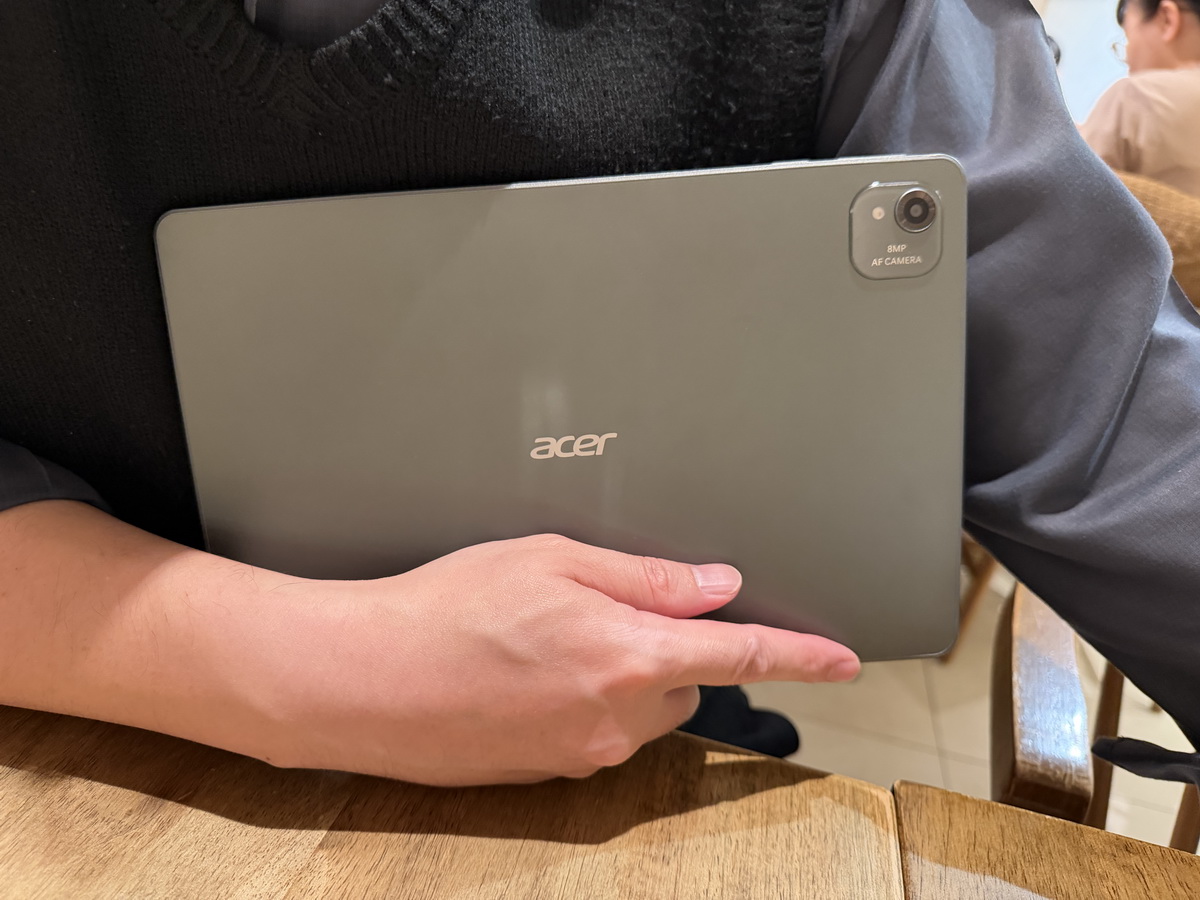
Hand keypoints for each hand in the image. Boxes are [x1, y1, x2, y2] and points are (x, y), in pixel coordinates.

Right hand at [246, 534, 859, 784]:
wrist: (365, 680)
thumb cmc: (447, 608)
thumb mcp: (551, 560)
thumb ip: (647, 577)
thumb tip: (715, 585)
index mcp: (627, 653)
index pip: (742, 652)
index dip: (800, 654)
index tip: (844, 661)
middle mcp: (616, 715)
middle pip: (687, 678)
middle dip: (666, 644)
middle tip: (596, 607)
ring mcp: (583, 751)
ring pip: (642, 707)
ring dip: (623, 673)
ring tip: (546, 639)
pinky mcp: (552, 770)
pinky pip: (599, 730)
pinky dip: (585, 699)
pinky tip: (526, 672)